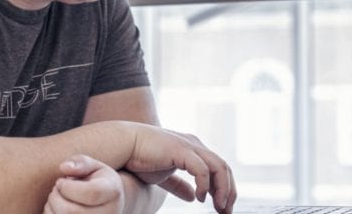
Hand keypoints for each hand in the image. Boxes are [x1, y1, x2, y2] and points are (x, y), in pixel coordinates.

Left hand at [43, 155, 123, 213]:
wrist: (108, 205)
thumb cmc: (97, 182)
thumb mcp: (95, 167)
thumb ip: (81, 163)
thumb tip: (64, 168)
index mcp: (112, 193)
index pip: (89, 194)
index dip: (68, 187)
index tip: (62, 181)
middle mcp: (109, 213)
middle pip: (70, 212)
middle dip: (55, 197)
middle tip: (56, 189)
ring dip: (51, 208)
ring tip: (57, 199)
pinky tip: (57, 210)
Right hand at [121, 123, 236, 212]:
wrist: (123, 145)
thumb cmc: (140, 157)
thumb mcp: (164, 175)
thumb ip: (179, 185)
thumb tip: (193, 197)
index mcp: (193, 149)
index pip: (219, 168)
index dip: (224, 188)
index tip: (222, 208)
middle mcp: (195, 144)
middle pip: (224, 168)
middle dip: (228, 191)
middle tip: (225, 212)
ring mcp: (189, 146)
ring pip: (219, 167)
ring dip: (223, 189)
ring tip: (219, 207)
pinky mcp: (180, 150)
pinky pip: (201, 169)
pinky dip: (204, 185)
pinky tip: (200, 198)